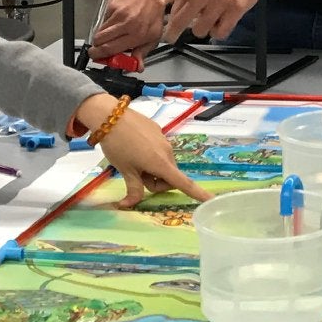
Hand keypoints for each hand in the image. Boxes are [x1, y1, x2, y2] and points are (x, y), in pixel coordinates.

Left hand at [76, 96, 209, 207]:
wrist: (110, 115)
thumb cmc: (118, 146)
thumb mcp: (125, 171)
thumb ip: (133, 190)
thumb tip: (128, 205)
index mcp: (161, 164)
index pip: (183, 183)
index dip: (198, 193)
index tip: (211, 201)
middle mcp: (167, 152)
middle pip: (169, 176)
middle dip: (156, 181)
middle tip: (135, 175)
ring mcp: (164, 140)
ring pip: (163, 163)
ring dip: (152, 168)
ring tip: (132, 159)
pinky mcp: (158, 130)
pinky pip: (158, 150)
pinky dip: (149, 154)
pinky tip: (133, 145)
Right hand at [91, 0, 167, 57]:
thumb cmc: (154, 13)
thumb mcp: (154, 35)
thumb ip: (143, 52)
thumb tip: (138, 67)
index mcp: (138, 35)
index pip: (112, 49)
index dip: (101, 56)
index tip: (97, 58)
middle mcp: (128, 25)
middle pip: (101, 41)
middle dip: (96, 48)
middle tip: (96, 50)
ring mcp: (119, 14)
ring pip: (99, 31)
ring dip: (100, 37)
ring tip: (107, 37)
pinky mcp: (113, 6)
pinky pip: (103, 20)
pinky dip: (105, 24)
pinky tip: (114, 22)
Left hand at [156, 0, 273, 44]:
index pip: (175, 0)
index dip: (169, 14)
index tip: (166, 23)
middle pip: (182, 19)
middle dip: (173, 32)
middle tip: (170, 38)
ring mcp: (221, 2)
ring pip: (200, 29)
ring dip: (200, 30)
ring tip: (205, 24)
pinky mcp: (235, 11)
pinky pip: (220, 32)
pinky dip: (217, 33)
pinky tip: (218, 26)